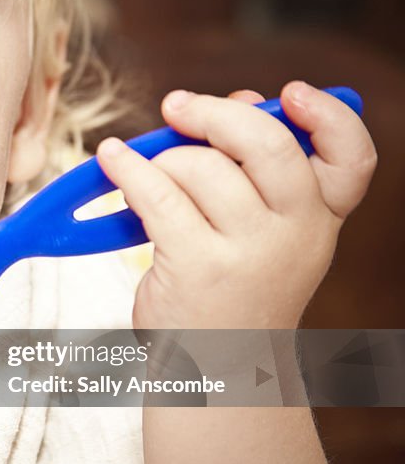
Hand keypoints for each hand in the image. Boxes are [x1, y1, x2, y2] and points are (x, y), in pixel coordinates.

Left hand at [96, 81, 376, 328]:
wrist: (217, 371)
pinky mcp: (197, 267)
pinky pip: (157, 194)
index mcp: (320, 220)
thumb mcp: (263, 236)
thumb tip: (232, 100)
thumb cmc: (233, 291)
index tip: (289, 92)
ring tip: (150, 174)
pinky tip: (111, 159)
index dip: (328, 116)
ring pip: (201, 166)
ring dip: (163, 158)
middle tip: (176, 106)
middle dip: (216, 113)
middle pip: (268, 144)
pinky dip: (127, 169)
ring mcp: (249, 253)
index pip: (352, 159)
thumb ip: (254, 170)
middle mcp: (295, 234)